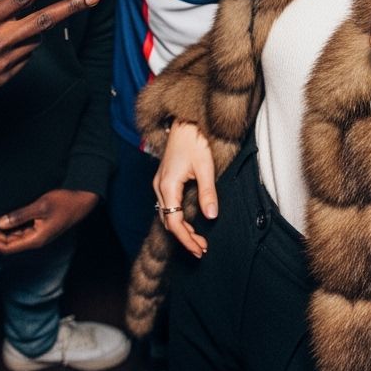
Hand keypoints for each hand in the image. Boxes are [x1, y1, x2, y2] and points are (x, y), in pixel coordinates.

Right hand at [0, 0, 98, 105]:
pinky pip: (23, 56)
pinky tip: (0, 45)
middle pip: (43, 21)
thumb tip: (1, 0)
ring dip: (33, 27)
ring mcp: (3, 63)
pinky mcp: (5, 78)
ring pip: (34, 38)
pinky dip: (20, 45)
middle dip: (71, 7)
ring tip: (11, 26)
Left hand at [0, 188, 97, 254]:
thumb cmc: (64, 202)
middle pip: (10, 245)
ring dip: (2, 235)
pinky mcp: (41, 227)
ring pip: (16, 238)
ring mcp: (39, 234)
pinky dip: (11, 228)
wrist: (83, 200)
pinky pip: (22, 231)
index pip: (8, 247)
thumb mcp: (41, 206)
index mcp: (36, 239)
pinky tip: (4, 221)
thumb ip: (20, 215)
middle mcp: (36, 239)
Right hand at [153, 121, 216, 257]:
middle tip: (201, 249)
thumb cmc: (195, 140)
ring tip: (198, 241)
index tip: (200, 249)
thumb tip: (211, 216)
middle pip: (168, 221)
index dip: (187, 239)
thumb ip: (207, 193)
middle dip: (185, 237)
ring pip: (167, 215)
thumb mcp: (205, 167)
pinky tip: (190, 223)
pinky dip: (178, 218)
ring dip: (181, 229)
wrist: (185, 122)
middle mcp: (159, 186)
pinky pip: (168, 206)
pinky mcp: (164, 180)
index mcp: (167, 185)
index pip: (175, 222)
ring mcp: (159, 183)